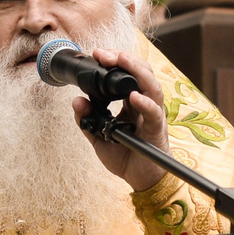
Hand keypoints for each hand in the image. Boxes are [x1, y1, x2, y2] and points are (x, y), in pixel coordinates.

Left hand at [72, 49, 173, 192]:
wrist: (142, 180)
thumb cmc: (126, 157)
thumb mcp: (99, 137)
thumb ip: (87, 120)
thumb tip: (76, 101)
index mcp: (132, 102)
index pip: (127, 73)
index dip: (115, 61)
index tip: (97, 54)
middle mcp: (145, 103)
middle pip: (141, 72)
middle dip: (124, 59)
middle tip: (104, 54)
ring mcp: (153, 114)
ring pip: (152, 86)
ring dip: (137, 71)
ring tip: (122, 61)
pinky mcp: (157, 129)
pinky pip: (154, 113)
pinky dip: (145, 103)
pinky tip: (134, 96)